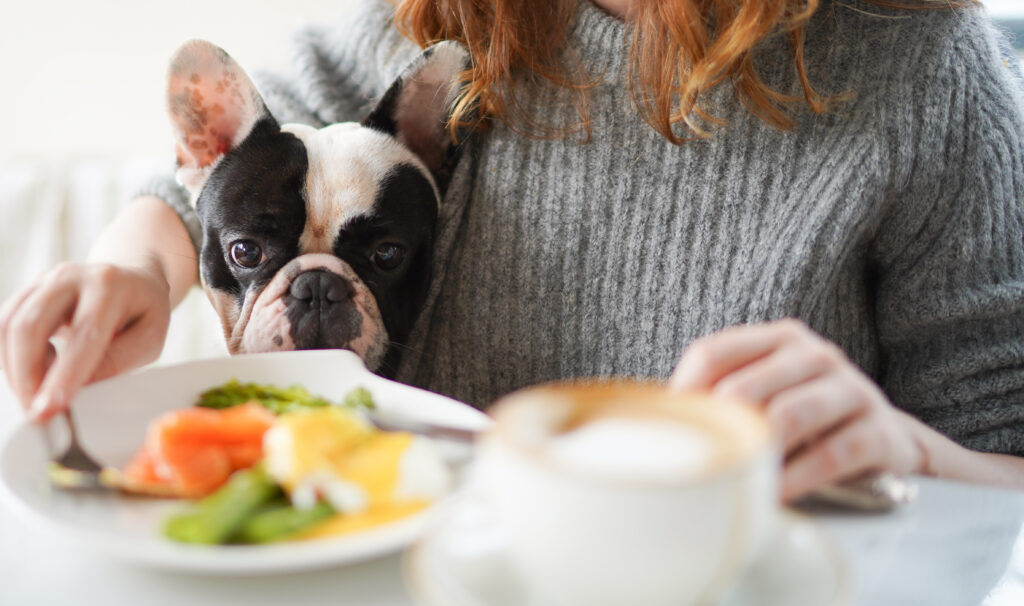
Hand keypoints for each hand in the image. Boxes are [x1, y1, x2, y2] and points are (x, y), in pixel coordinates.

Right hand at [0, 261, 171, 419]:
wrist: (132, 279)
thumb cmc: (143, 312)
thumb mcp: (149, 338)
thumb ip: (118, 361)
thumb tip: (78, 388)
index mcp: (110, 286)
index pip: (84, 333)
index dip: (64, 374)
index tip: (50, 408)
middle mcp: (72, 277)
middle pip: (31, 325)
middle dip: (27, 375)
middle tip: (36, 412)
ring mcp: (44, 281)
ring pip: (9, 325)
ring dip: (14, 369)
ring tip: (36, 395)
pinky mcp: (28, 292)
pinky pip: (4, 326)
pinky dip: (11, 357)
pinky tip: (36, 371)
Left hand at [669, 319, 926, 501]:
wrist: (885, 440)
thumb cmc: (807, 419)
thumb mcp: (768, 394)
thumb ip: (723, 398)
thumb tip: (660, 425)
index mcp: (779, 339)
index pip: (713, 353)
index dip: (684, 393)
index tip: (672, 431)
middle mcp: (815, 355)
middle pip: (744, 386)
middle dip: (719, 429)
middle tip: (702, 463)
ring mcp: (851, 389)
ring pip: (788, 416)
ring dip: (756, 454)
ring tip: (736, 481)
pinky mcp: (879, 430)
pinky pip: (831, 455)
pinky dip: (797, 479)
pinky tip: (777, 495)